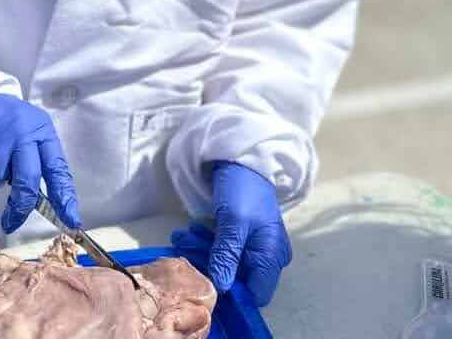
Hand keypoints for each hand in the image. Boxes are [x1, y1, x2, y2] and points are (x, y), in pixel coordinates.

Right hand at [0, 94, 80, 233]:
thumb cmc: (2, 121)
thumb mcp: (26, 131)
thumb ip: (36, 159)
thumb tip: (45, 201)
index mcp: (40, 129)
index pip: (57, 168)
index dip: (65, 197)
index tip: (71, 220)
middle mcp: (22, 131)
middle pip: (28, 180)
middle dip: (21, 205)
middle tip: (12, 221)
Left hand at [170, 161, 291, 305]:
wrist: (241, 156)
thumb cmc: (242, 189)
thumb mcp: (233, 222)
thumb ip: (226, 256)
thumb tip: (219, 289)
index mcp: (272, 256)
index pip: (256, 294)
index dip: (232, 295)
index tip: (204, 286)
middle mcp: (267, 255)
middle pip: (238, 278)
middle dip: (209, 268)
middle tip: (181, 254)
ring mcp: (254, 244)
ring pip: (227, 261)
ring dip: (202, 252)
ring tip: (179, 238)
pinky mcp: (241, 233)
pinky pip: (224, 247)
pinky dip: (206, 242)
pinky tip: (189, 232)